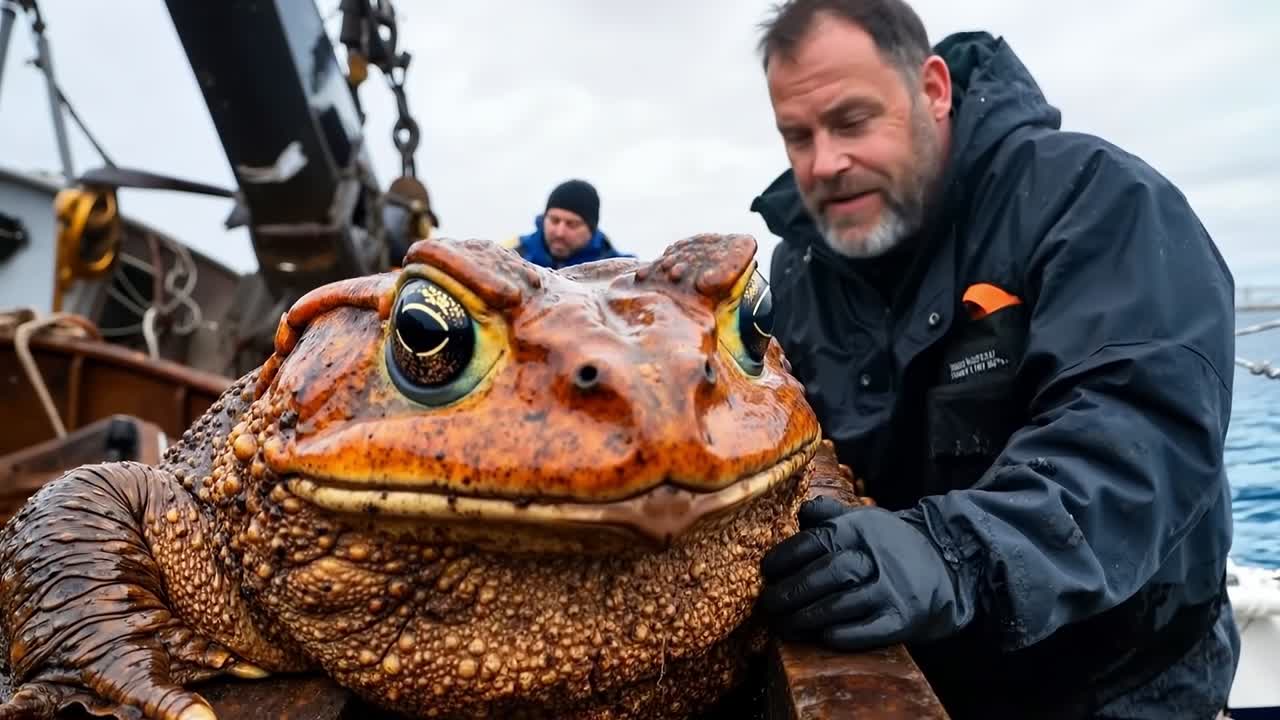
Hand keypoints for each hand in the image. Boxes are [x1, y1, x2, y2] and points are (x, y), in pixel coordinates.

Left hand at [758, 496, 973, 650]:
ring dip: (807, 617)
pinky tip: (823, 636)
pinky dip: (843, 635)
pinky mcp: (904, 618)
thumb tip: (800, 512)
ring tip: (785, 626)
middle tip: (768, 605)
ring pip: (841, 604)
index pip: (815, 540)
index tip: (766, 571)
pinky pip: (869, 630)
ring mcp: (891, 588)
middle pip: (825, 574)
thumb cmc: (892, 544)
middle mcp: (875, 555)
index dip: (784, 557)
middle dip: (790, 592)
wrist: (949, 564)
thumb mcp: (865, 520)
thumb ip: (831, 514)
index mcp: (860, 528)